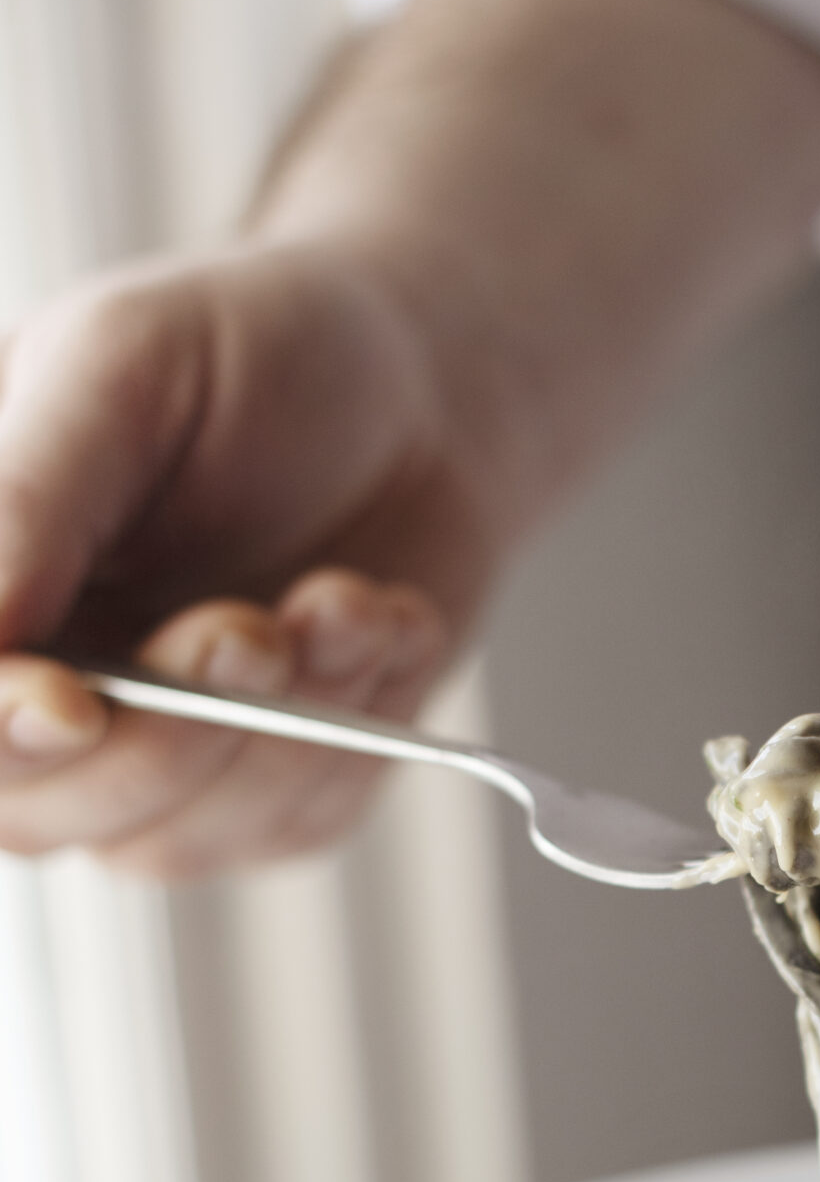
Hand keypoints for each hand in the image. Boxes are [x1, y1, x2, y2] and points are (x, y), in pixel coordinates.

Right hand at [0, 0, 819, 878]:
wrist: (419, 390)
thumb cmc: (251, 353)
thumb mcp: (122, 371)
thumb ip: (28, 503)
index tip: (68, 704)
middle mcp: (30, 689)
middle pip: (38, 807)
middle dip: (164, 727)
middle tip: (251, 626)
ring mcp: (144, 760)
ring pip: (170, 828)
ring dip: (273, 719)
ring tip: (339, 598)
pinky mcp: (263, 798)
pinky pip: (287, 813)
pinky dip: (349, 719)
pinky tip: (376, 616)